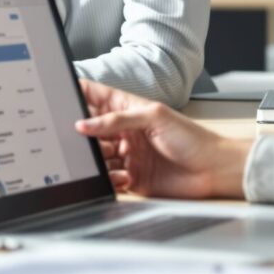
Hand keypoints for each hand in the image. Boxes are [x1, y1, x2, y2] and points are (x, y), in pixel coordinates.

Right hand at [73, 80, 249, 199]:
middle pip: (90, 129)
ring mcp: (127, 155)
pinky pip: (109, 178)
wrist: (214, 170)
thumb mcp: (153, 116)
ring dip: (97, 159)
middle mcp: (124, 132)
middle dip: (81, 133)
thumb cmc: (193, 139)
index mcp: (128, 109)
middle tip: (78, 137)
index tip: (60, 95)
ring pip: (96, 156)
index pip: (96, 97)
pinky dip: (110, 178)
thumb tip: (85, 124)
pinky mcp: (131, 178)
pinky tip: (123, 176)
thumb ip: (117, 119)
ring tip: (110, 159)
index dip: (78, 94)